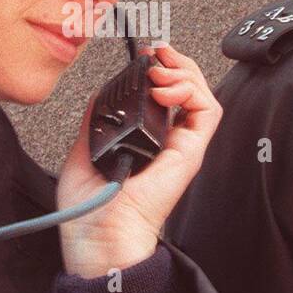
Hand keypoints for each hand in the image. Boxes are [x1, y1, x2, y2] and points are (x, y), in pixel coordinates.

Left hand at [56, 43, 222, 277]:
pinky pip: (208, 112)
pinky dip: (193, 91)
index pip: (165, 96)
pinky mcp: (190, 153)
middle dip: (176, 62)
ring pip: (203, 95)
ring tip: (160, 72)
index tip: (144, 56)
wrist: (99, 238)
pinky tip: (166, 90)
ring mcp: (181, 147)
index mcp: (146, 141)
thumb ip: (95, 122)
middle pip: (188, 89)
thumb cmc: (90, 211)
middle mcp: (168, 142)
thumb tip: (101, 95)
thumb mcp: (85, 151)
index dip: (160, 70)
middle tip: (157, 54)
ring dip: (185, 73)